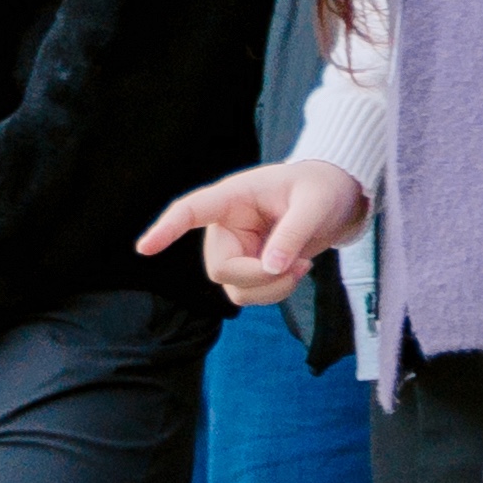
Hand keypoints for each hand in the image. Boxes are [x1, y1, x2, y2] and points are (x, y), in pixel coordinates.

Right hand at [143, 156, 369, 309]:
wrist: (338, 199)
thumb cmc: (322, 189)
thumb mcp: (315, 204)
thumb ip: (292, 234)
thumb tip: (270, 268)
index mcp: (233, 198)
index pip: (190, 211)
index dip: (166, 229)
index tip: (144, 249)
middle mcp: (226, 226)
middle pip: (221, 267)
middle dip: (259, 277)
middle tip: (302, 266)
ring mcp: (235, 249)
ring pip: (234, 288)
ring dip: (271, 289)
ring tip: (303, 267)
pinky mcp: (248, 267)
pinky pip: (250, 294)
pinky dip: (275, 291)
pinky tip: (297, 270)